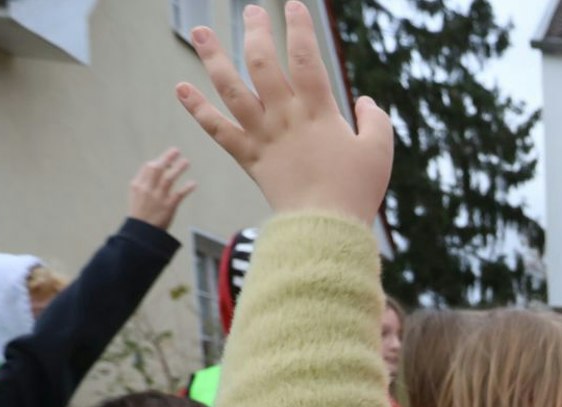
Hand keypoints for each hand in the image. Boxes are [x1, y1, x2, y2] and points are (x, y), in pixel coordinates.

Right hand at [127, 148, 197, 229]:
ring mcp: (158, 197)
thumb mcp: (137, 195)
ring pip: (169, 178)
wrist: (141, 232)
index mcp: (138, 185)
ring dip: (178, 169)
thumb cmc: (140, 213)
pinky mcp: (168, 206)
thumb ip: (145, 182)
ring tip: (187, 162)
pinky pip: (179, 194)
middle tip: (177, 151)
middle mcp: (147, 189)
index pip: (148, 167)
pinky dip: (187, 188)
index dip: (159, 160)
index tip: (168, 158)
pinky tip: (193, 183)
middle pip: (157, 169)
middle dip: (167, 158)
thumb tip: (156, 168)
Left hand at [175, 2, 391, 223]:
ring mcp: (262, 135)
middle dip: (255, 31)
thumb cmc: (357, 191)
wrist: (324, 228)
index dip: (299, 28)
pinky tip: (181, 88)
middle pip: (263, 63)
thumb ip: (375, 121)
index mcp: (320, 111)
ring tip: (200, 32)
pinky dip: (196, 108)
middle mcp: (285, 116)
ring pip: (231, 88)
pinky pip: (216, 129)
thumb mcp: (380, 152)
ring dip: (212, 57)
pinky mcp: (248, 157)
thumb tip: (364, 101)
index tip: (293, 5)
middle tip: (250, 10)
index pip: (307, 58)